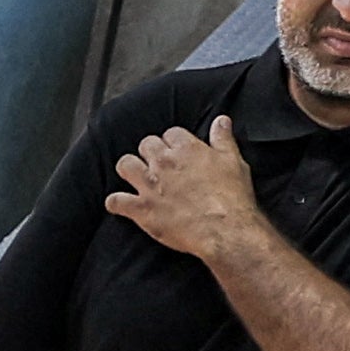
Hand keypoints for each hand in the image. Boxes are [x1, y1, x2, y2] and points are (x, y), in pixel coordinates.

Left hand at [104, 117, 268, 268]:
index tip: (177, 152)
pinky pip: (115, 201)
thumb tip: (221, 121)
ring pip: (125, 165)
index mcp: (187, 149)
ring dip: (129, 170)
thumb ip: (223, 139)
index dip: (173, 143)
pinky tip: (120, 205)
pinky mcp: (141, 208)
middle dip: (151, 153)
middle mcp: (164, 163)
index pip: (170, 134)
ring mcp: (150, 185)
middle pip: (147, 145)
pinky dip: (116, 203)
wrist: (224, 229)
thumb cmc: (232, 197)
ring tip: (136, 178)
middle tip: (159, 166)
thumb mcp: (234, 161)